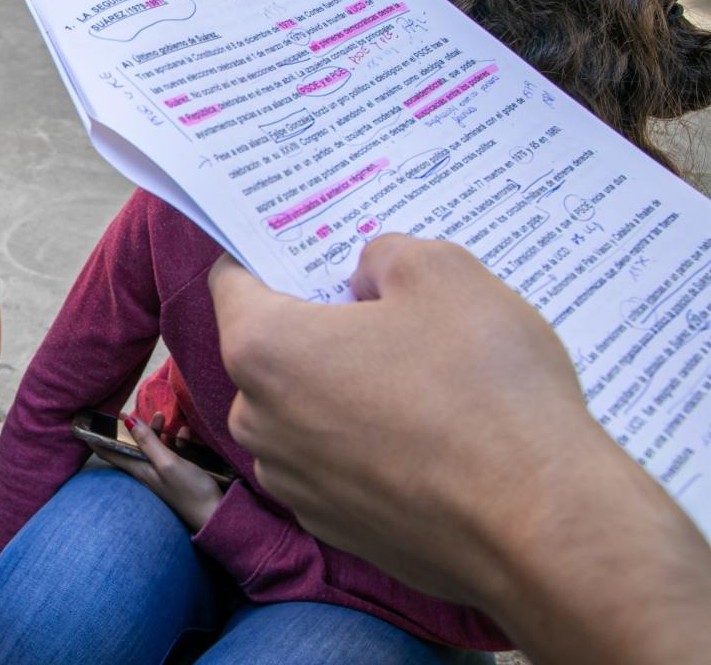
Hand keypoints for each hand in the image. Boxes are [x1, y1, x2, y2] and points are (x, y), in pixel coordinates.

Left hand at [87, 411, 223, 530]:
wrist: (215, 515)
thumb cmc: (190, 491)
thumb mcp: (167, 463)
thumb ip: (148, 441)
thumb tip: (127, 420)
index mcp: (139, 469)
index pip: (109, 452)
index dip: (96, 438)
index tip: (84, 424)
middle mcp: (147, 471)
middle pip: (132, 445)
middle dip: (132, 428)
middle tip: (132, 412)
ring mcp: (163, 473)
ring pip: (153, 446)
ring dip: (156, 431)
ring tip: (164, 417)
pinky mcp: (179, 474)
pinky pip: (173, 452)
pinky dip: (176, 441)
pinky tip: (185, 435)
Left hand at [210, 236, 594, 603]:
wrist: (543, 527)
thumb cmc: (485, 391)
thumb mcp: (445, 273)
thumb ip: (387, 253)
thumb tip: (369, 273)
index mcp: (263, 348)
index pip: (232, 280)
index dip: (273, 256)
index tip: (314, 248)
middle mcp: (259, 421)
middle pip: (271, 349)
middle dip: (320, 323)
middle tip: (388, 309)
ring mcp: (295, 483)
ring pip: (304, 410)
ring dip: (346, 388)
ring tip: (425, 377)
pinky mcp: (336, 527)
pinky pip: (337, 464)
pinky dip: (369, 445)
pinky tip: (432, 438)